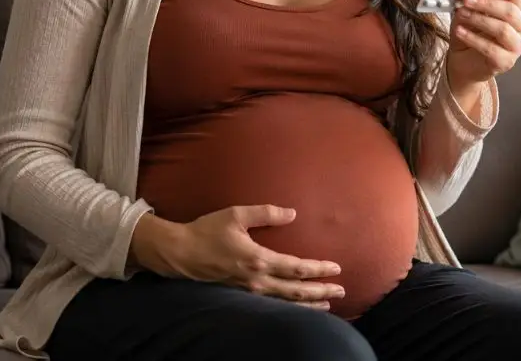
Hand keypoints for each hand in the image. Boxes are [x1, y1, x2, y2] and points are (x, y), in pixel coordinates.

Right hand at [131, 206, 344, 310]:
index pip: (296, 267)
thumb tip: (292, 213)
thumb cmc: (207, 231)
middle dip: (320, 292)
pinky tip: (298, 307)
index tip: (336, 268)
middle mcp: (256, 280)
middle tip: (341, 292)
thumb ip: (266, 213)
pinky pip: (271, 305)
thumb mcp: (236, 215)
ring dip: (308, 304)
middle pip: (296, 291)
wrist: (179, 253)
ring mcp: (248, 291)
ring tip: (327, 305)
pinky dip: (289, 307)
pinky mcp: (241, 295)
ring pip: (285, 303)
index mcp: (258, 259)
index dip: (318, 269)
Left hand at [446, 0, 520, 88]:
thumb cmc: (470, 32)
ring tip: (461, 14)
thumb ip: (471, 1)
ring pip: (503, 29)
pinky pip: (491, 49)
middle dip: (486, 3)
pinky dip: (473, 38)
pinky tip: (460, 31)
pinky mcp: (506, 62)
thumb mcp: (469, 12)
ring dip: (479, 19)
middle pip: (510, 11)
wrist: (465, 61)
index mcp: (517, 9)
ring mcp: (516, 46)